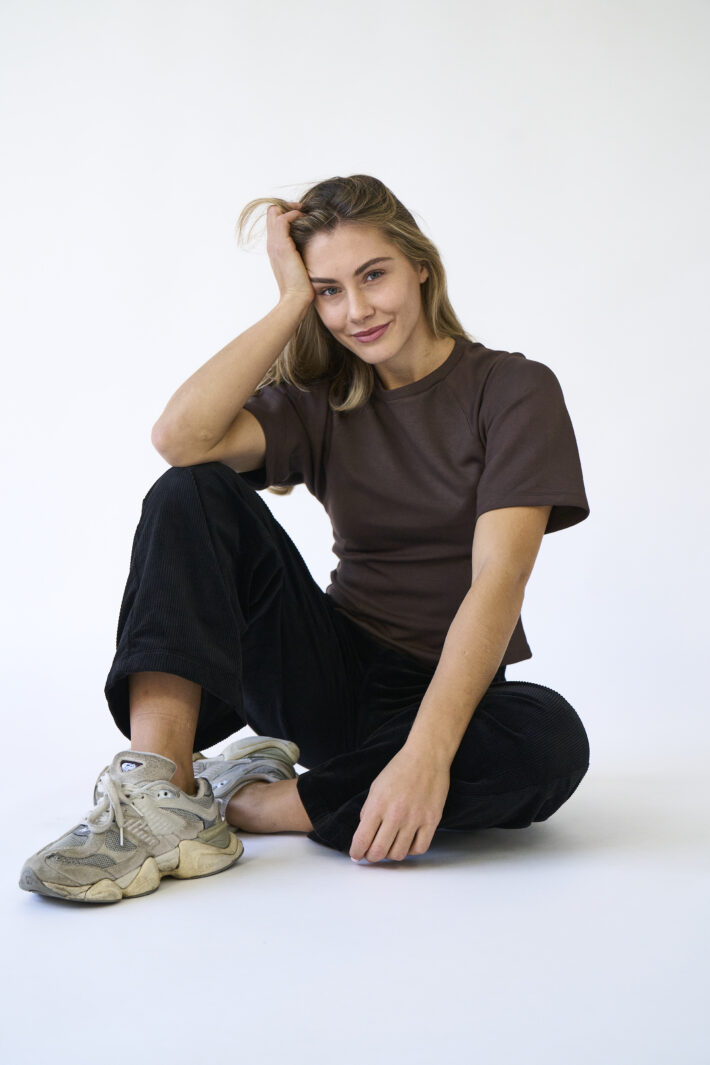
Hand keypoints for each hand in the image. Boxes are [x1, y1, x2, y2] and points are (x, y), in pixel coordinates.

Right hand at [266, 202, 313, 305]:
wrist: (295, 299)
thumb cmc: (301, 287)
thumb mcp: (300, 267)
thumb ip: (301, 255)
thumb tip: (314, 247)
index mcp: (275, 249)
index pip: (274, 221)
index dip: (287, 214)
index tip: (303, 217)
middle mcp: (272, 244)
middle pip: (272, 212)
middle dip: (288, 207)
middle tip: (304, 211)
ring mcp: (274, 244)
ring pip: (275, 212)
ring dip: (293, 209)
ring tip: (306, 214)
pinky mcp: (282, 246)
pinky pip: (284, 219)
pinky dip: (295, 215)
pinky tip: (307, 220)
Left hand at [349, 746, 450, 862]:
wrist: (426, 756)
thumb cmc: (400, 769)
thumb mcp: (376, 786)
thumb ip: (369, 810)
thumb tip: (365, 832)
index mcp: (378, 805)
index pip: (362, 840)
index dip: (356, 852)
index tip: (356, 855)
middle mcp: (395, 815)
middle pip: (379, 852)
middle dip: (371, 857)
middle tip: (371, 854)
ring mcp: (415, 819)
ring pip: (399, 854)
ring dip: (391, 854)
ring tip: (390, 846)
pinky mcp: (431, 820)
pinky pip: (420, 848)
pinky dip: (411, 850)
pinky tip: (407, 842)